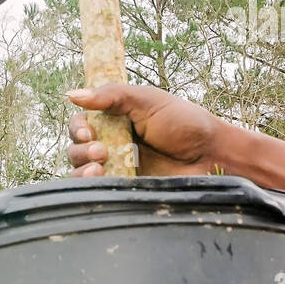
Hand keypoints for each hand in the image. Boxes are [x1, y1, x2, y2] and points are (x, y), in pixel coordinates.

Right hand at [66, 83, 221, 177]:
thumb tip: (72, 94)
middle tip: (102, 150)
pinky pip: (95, 189)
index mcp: (116, 119)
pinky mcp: (125, 187)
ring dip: (82, 167)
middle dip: (81, 149)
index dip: (78, 128)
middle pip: (76, 147)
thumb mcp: (147, 101)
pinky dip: (89, 184)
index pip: (82, 123)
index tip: (89, 132)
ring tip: (100, 166)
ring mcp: (118, 166)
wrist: (212, 156)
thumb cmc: (186, 124)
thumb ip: (111, 96)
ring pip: (80, 169)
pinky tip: (101, 177)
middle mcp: (113, 142)